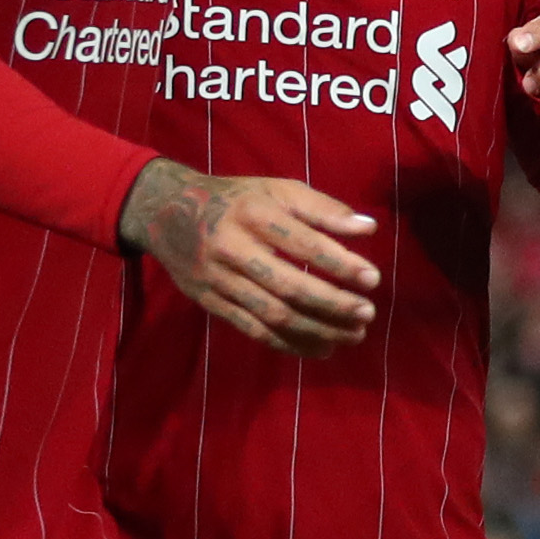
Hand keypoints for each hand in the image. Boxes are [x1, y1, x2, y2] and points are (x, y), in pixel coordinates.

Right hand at [122, 160, 381, 356]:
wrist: (167, 212)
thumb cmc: (238, 199)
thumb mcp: (277, 190)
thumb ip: (323, 208)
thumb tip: (369, 228)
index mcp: (253, 213)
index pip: (302, 243)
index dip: (340, 264)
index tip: (373, 279)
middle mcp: (232, 248)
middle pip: (288, 286)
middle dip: (333, 304)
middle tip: (368, 314)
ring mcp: (218, 279)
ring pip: (273, 315)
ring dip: (318, 330)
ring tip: (353, 335)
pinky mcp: (210, 303)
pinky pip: (254, 330)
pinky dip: (291, 344)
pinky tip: (322, 348)